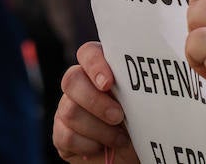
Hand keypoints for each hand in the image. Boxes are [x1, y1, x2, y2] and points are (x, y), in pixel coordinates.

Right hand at [53, 42, 136, 162]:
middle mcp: (80, 86)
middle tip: (118, 116)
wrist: (134, 158)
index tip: (109, 83)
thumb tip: (143, 79)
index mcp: (101, 70)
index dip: (95, 65)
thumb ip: (137, 88)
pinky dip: (89, 145)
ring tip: (119, 138)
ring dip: (100, 129)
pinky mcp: (61, 135)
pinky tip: (103, 148)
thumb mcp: (145, 104)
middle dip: (96, 102)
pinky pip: (66, 136)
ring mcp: (67, 109)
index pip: (88, 53)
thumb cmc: (142, 125)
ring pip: (70, 111)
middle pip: (71, 80)